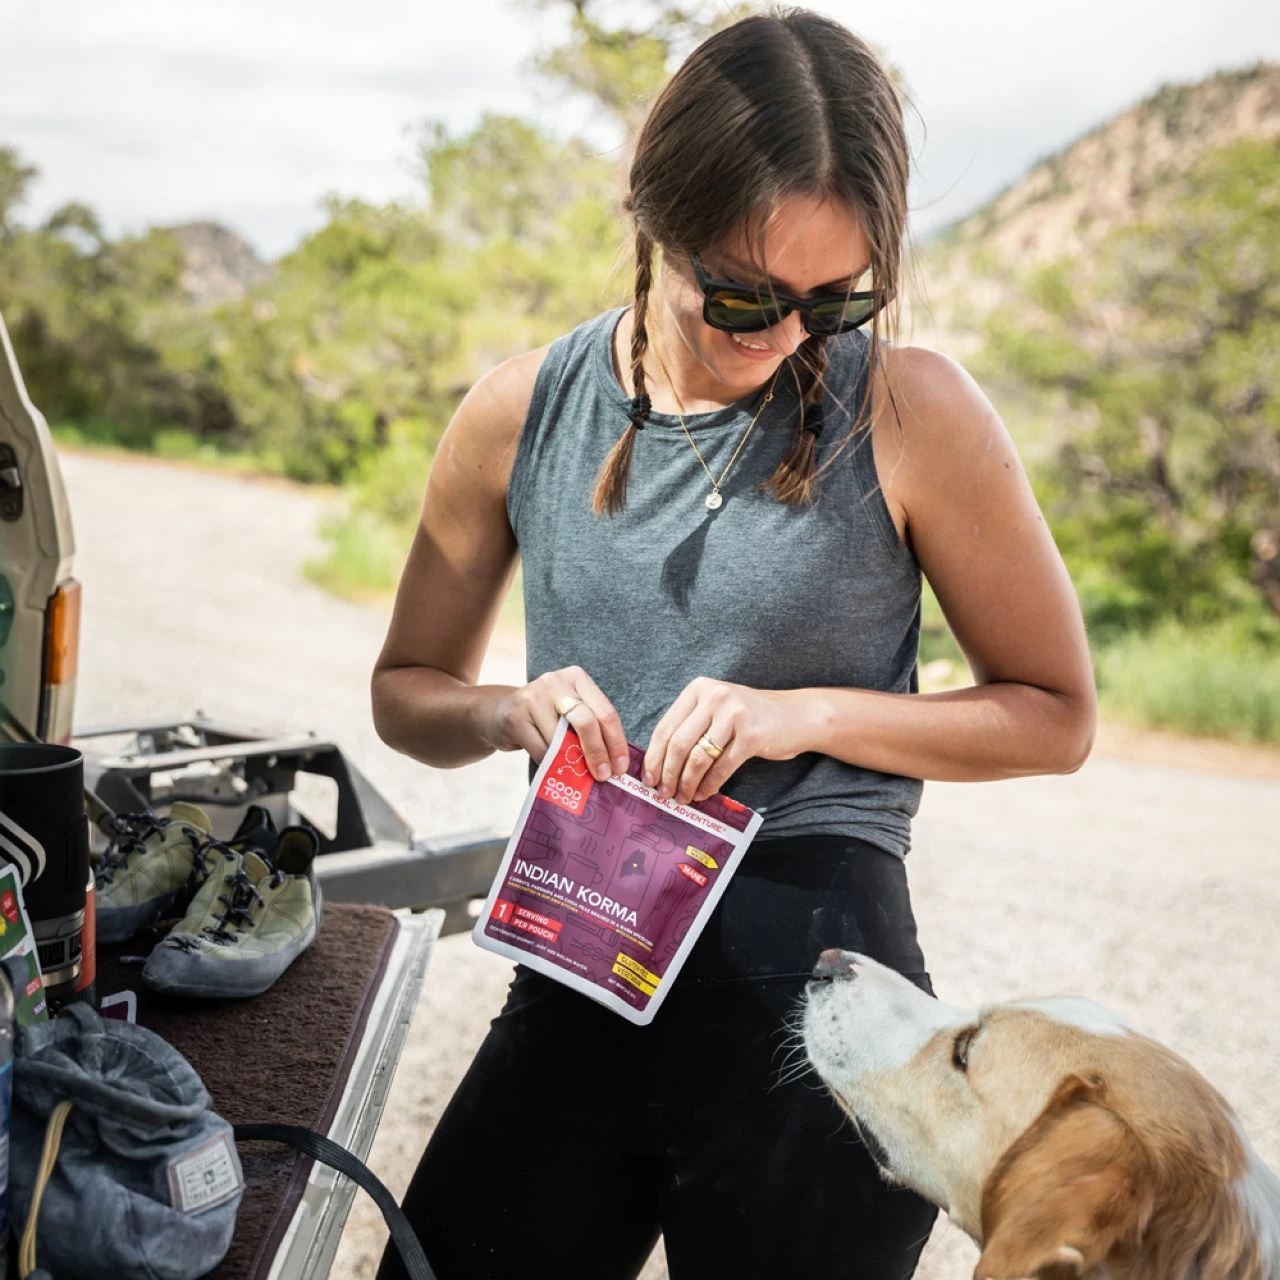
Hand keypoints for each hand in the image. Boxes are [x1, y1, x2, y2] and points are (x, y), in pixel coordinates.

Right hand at [484, 665, 629, 779]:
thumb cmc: (544, 716)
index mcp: (576, 677)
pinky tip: (556, 771)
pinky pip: (541, 750)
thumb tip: (613, 763)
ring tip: (580, 777)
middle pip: (587, 722)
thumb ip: (589, 727)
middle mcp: (555, 682)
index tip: (621, 767)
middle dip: (598, 753)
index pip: (605, 711)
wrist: (498, 712)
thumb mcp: (568, 711)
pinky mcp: (515, 717)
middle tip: (604, 775)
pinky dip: (551, 766)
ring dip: (573, 764)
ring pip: (561, 741)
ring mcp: (533, 698)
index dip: (616, 742)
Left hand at [642, 678, 800, 804]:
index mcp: (699, 689)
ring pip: (699, 758)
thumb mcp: (716, 709)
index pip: (666, 727)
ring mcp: (734, 714)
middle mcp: (715, 697)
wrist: (796, 716)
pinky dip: (709, 785)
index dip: (654, 757)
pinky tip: (703, 794)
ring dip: (687, 783)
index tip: (648, 779)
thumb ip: (690, 726)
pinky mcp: (752, 735)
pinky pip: (721, 768)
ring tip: (683, 797)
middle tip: (664, 793)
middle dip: (668, 774)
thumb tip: (659, 763)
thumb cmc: (749, 717)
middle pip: (679, 744)